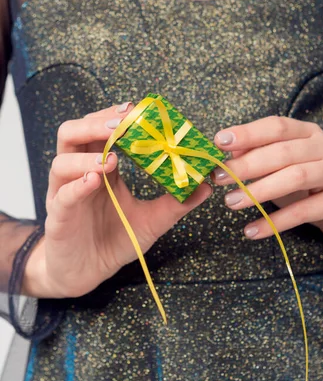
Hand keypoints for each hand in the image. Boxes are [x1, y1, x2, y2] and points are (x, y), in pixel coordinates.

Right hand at [23, 102, 210, 298]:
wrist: (88, 272)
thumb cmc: (114, 240)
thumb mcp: (151, 220)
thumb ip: (175, 203)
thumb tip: (207, 186)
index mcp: (101, 168)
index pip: (100, 130)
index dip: (114, 116)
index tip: (135, 109)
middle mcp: (78, 174)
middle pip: (73, 134)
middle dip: (96, 124)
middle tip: (121, 123)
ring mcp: (65, 194)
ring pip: (61, 161)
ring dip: (87, 155)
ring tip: (111, 158)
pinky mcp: (58, 217)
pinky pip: (62, 196)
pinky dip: (77, 185)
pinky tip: (93, 181)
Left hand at [212, 115, 322, 250]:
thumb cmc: (309, 189)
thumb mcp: (281, 170)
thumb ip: (258, 158)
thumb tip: (227, 154)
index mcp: (309, 133)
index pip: (276, 126)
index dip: (247, 132)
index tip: (219, 141)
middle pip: (282, 151)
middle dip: (246, 165)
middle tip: (219, 178)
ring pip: (294, 177)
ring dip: (258, 190)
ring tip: (231, 203)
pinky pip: (304, 211)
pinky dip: (275, 222)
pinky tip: (252, 231)